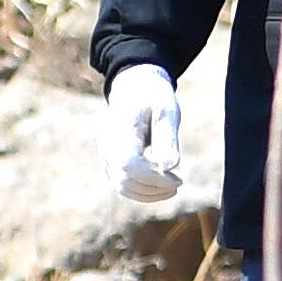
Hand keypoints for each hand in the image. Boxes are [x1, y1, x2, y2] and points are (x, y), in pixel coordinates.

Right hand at [108, 63, 180, 201]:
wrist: (136, 87)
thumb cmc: (154, 97)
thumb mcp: (166, 111)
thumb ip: (167, 139)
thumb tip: (170, 167)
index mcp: (120, 128)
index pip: (129, 165)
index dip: (153, 179)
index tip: (177, 179)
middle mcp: (107, 142)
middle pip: (122, 179)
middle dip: (152, 189)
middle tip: (177, 184)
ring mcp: (104, 151)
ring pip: (118, 184)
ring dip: (145, 193)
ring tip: (171, 187)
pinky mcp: (108, 158)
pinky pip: (118, 181)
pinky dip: (138, 189)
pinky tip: (158, 186)